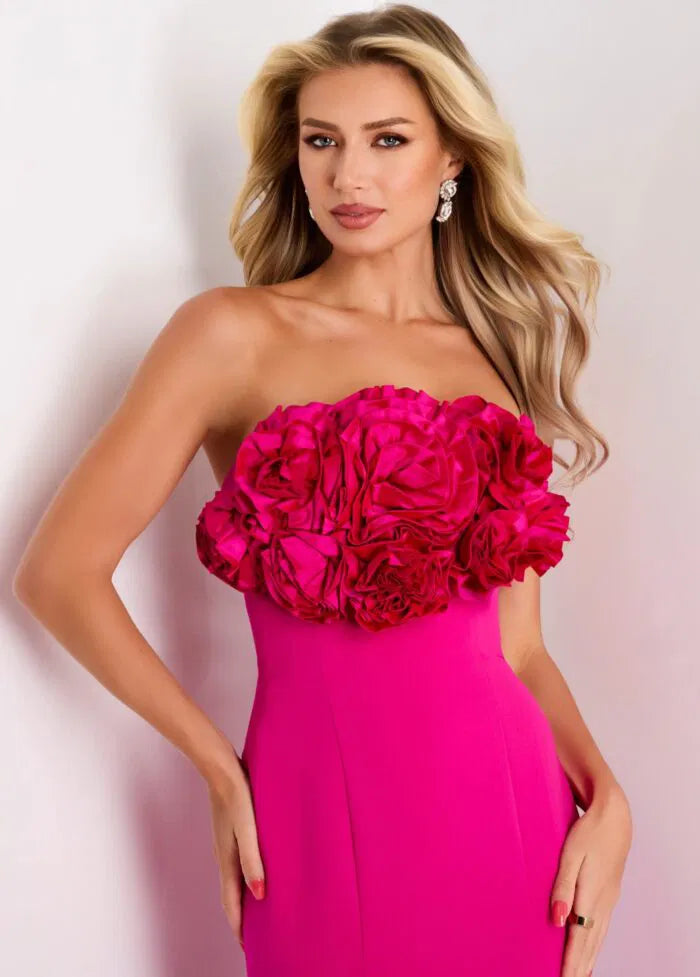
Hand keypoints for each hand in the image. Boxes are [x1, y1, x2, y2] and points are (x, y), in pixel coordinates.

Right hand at [207, 761, 265, 949]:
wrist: (220, 766)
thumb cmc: (236, 795)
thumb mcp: (247, 828)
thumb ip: (253, 859)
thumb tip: (260, 894)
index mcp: (227, 860)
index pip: (232, 903)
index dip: (240, 927)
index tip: (248, 948)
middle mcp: (224, 856)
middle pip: (232, 895)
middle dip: (241, 918)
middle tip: (254, 937)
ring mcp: (226, 843)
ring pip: (234, 879)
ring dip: (243, 898)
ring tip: (258, 910)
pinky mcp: (231, 830)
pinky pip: (237, 862)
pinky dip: (246, 876)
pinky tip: (257, 870)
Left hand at [550, 781, 632, 976]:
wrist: (615, 817)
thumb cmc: (588, 832)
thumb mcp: (570, 855)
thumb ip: (562, 887)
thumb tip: (557, 920)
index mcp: (592, 894)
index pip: (579, 937)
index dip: (570, 961)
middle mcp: (603, 901)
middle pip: (590, 943)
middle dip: (579, 966)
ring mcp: (609, 899)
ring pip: (598, 937)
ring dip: (587, 959)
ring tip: (578, 975)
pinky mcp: (610, 894)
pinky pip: (602, 927)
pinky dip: (595, 944)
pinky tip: (590, 951)